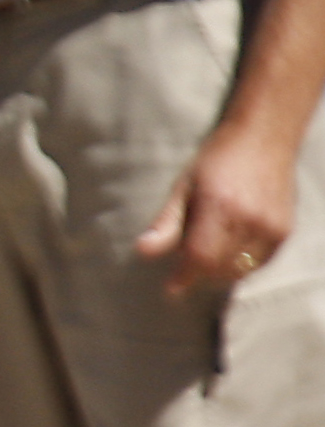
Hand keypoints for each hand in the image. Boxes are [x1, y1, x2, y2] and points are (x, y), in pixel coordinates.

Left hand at [136, 121, 297, 296]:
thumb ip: (166, 223)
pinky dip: (240, 265)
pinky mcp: (284, 231)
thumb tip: (142, 251)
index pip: (200, 256)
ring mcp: (271, 227)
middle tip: (186, 263)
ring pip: (240, 270)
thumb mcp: (183, 187)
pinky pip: (259, 264)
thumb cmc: (215, 161)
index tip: (170, 288)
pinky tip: (229, 248)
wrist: (264, 138)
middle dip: (198, 273)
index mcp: (220, 206)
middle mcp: (250, 219)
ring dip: (219, 272)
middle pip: (219, 268)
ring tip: (208, 251)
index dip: (184, 277)